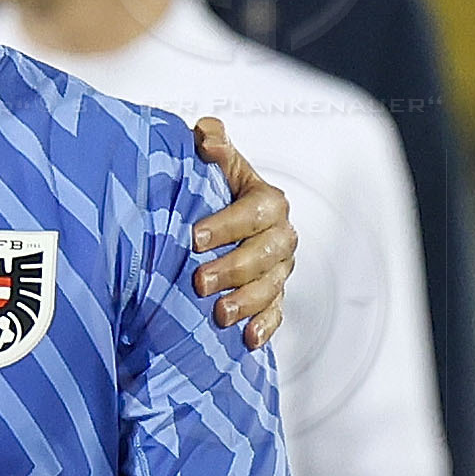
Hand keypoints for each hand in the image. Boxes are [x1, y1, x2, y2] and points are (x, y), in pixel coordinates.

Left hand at [189, 115, 294, 349]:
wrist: (211, 225)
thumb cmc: (210, 190)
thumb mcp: (211, 164)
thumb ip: (211, 144)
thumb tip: (206, 136)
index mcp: (267, 202)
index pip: (257, 211)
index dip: (228, 224)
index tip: (194, 237)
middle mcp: (279, 235)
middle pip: (267, 253)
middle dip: (234, 268)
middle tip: (199, 281)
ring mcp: (278, 268)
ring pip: (272, 286)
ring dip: (247, 301)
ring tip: (218, 314)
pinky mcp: (272, 295)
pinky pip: (276, 312)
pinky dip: (264, 326)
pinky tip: (248, 339)